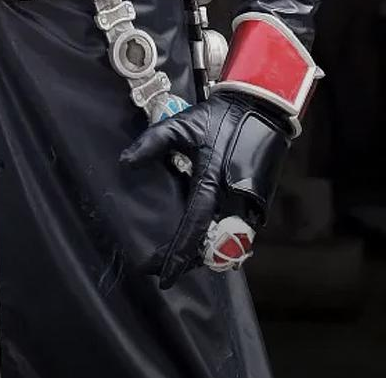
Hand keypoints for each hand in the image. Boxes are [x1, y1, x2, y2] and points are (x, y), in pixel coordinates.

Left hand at [121, 90, 290, 287]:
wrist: (260, 110)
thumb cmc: (218, 118)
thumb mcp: (180, 126)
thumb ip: (151, 143)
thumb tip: (125, 163)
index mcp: (211, 184)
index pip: (191, 230)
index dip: (176, 256)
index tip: (159, 275)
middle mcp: (232, 202)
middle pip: (209, 247)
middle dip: (187, 260)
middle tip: (162, 266)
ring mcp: (249, 206)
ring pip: (226, 245)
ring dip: (204, 252)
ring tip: (180, 254)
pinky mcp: (258, 204)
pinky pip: (238, 233)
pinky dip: (221, 241)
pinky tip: (205, 238)